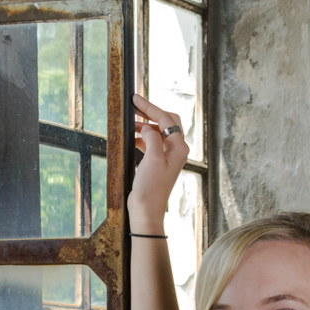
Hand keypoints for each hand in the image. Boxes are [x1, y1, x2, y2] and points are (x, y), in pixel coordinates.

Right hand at [127, 94, 189, 232]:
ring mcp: (168, 157)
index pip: (166, 119)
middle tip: (134, 106)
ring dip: (146, 125)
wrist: (147, 211)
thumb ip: (152, 138)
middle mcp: (176, 150)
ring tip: (130, 123)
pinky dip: (143, 137)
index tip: (135, 99)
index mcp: (178, 147)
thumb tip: (148, 126)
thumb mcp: (151, 159)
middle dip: (151, 113)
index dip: (150, 107)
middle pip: (166, 122)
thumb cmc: (151, 188)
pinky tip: (132, 138)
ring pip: (159, 132)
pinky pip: (152, 144)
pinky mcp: (159, 164)